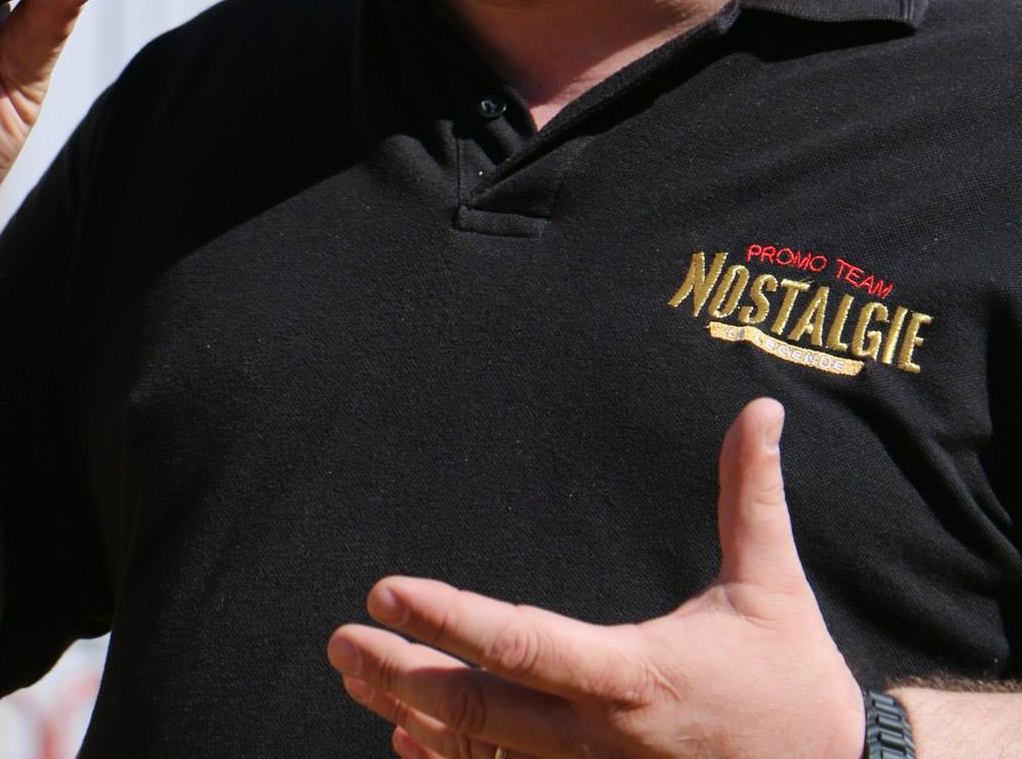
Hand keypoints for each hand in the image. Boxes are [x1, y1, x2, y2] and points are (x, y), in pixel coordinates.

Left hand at [328, 399, 865, 758]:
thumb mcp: (770, 581)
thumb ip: (749, 493)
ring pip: (483, 758)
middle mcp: (602, 738)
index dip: (448, 618)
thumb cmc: (793, 680)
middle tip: (338, 641)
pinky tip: (409, 743)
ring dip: (413, 718)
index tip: (385, 590)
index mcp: (634, 675)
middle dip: (399, 675)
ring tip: (356, 682)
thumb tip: (760, 408)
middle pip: (478, 712)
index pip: (521, 643)